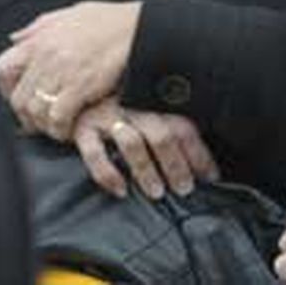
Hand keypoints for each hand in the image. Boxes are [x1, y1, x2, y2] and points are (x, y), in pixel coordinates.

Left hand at [0, 0, 141, 140]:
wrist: (143, 26)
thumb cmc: (111, 20)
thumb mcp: (71, 13)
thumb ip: (39, 26)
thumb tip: (14, 39)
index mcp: (40, 38)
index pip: (2, 68)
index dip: (6, 88)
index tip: (19, 97)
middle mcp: (45, 55)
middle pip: (18, 97)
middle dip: (25, 115)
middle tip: (38, 122)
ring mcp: (62, 71)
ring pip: (34, 111)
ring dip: (42, 126)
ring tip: (54, 129)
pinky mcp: (80, 86)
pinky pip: (57, 117)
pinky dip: (59, 129)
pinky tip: (68, 130)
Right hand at [72, 95, 219, 199]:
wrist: (75, 92)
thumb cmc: (120, 105)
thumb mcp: (149, 108)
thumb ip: (171, 124)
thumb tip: (204, 161)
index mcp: (155, 101)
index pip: (184, 127)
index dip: (199, 153)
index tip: (211, 176)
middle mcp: (134, 106)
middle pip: (162, 135)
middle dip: (176, 164)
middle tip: (185, 189)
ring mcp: (108, 116)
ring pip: (133, 143)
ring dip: (147, 170)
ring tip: (157, 193)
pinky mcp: (83, 129)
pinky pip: (94, 152)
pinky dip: (108, 173)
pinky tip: (120, 190)